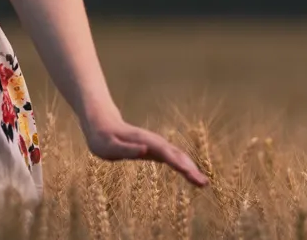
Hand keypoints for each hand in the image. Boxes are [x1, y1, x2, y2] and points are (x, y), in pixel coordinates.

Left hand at [82, 115, 209, 186]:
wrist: (102, 123)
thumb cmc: (103, 138)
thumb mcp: (109, 146)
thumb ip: (127, 149)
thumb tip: (145, 150)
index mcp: (144, 141)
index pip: (165, 153)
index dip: (178, 163)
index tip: (190, 173)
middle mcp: (153, 142)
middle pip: (175, 155)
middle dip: (190, 168)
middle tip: (204, 183)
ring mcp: (155, 145)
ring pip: (177, 155)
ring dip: (190, 167)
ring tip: (202, 182)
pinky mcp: (154, 150)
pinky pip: (173, 157)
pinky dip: (184, 165)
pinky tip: (191, 174)